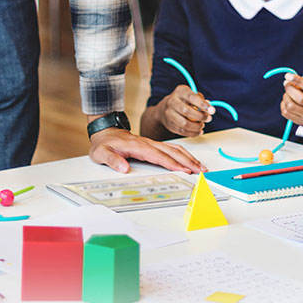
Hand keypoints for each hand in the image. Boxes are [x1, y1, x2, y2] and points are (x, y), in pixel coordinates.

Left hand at [89, 127, 205, 173]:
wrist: (105, 131)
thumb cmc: (104, 143)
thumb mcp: (101, 153)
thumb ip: (112, 160)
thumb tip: (123, 168)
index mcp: (137, 146)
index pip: (157, 155)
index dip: (171, 163)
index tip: (183, 170)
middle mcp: (148, 143)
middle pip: (171, 151)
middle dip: (187, 161)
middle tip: (200, 170)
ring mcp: (152, 143)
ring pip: (174, 149)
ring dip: (189, 157)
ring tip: (201, 167)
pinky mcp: (153, 145)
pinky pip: (172, 148)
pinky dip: (183, 154)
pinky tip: (190, 160)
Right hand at [156, 85, 214, 136]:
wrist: (165, 108)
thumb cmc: (182, 101)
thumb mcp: (191, 94)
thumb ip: (200, 100)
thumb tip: (209, 107)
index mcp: (180, 91)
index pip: (191, 97)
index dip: (202, 104)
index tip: (212, 111)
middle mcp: (172, 102)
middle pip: (186, 111)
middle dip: (200, 117)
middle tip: (208, 118)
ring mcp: (169, 114)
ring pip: (184, 124)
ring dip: (196, 127)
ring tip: (202, 125)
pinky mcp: (169, 125)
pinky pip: (182, 132)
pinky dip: (193, 133)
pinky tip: (198, 131)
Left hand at [280, 73, 302, 127]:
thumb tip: (302, 78)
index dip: (297, 80)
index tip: (287, 75)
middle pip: (299, 97)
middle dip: (289, 88)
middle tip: (287, 84)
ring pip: (290, 105)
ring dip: (286, 96)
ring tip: (288, 93)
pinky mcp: (302, 122)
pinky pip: (286, 113)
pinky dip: (283, 104)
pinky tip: (288, 101)